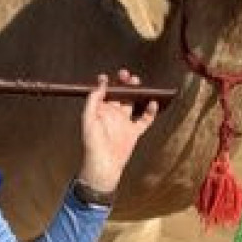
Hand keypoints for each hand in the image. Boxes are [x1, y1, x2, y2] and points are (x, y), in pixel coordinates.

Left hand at [77, 69, 159, 193]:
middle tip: (126, 75)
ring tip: (137, 82)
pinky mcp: (134, 132)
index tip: (106, 76)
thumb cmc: (92, 143)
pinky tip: (152, 103)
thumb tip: (100, 84)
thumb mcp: (88, 120)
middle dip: (123, 84)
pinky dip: (150, 111)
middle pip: (120, 94)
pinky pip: (145, 119)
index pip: (103, 92)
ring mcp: (124, 122)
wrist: (103, 165)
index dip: (105, 83)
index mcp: (100, 111)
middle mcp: (112, 114)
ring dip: (136, 92)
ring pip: (132, 103)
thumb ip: (93, 101)